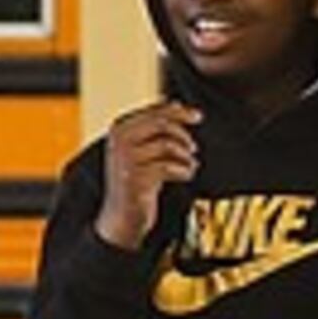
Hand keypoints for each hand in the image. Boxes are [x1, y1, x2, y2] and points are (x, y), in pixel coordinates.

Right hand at [96, 100, 202, 250]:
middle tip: (194, 148)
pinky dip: (184, 170)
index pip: (154, 112)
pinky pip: (169, 167)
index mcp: (119, 129)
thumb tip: (175, 102)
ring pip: (167, 146)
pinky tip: (187, 175)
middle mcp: (119, 142)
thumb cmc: (136, 179)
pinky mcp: (135, 179)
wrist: (121, 215)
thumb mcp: (140, 149)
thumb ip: (153, 127)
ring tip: (190, 165)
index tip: (197, 116)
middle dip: (183, 134)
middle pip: (161, 124)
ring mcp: (125, 161)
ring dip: (185, 156)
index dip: (179, 112)